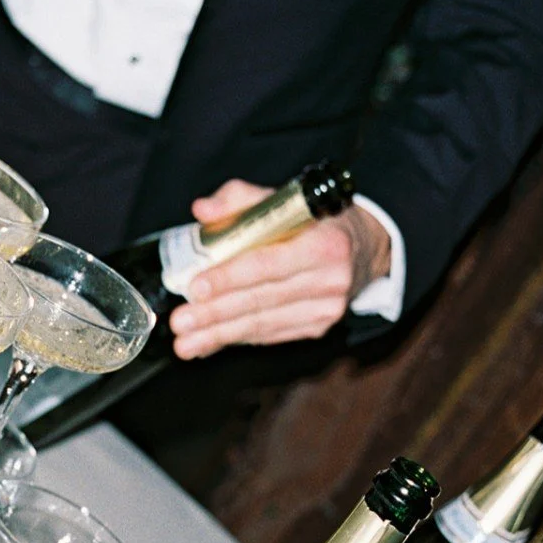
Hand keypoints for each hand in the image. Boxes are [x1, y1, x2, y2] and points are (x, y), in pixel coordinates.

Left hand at [168, 179, 391, 359]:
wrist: (363, 247)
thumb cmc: (313, 221)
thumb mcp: (285, 199)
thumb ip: (240, 199)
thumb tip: (202, 210)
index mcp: (323, 243)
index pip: (267, 263)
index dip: (230, 277)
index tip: (196, 288)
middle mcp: (329, 279)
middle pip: (260, 299)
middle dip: (214, 315)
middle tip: (179, 322)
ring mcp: (325, 308)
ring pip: (261, 323)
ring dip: (218, 335)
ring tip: (185, 342)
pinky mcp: (317, 326)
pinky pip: (268, 334)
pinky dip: (234, 339)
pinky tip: (208, 343)